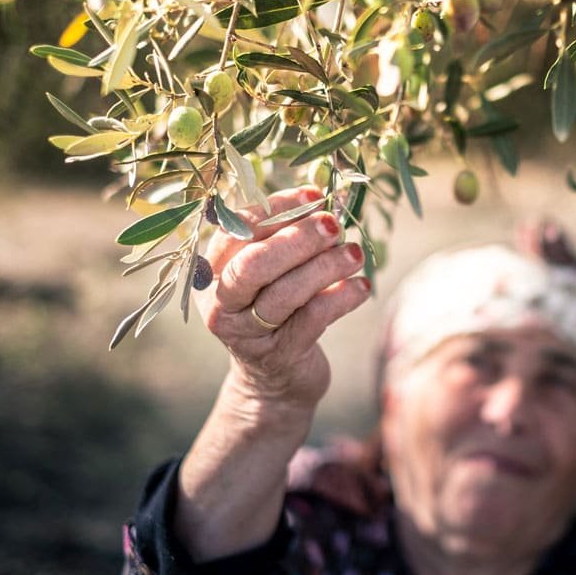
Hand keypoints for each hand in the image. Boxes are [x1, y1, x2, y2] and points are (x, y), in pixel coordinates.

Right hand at [194, 186, 370, 407]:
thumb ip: (285, 237)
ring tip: (355, 254)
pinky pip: (312, 319)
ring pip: (285, 293)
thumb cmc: (277, 310)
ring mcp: (247, 333)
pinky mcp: (278, 355)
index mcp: (213, 269)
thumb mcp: (272, 273)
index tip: (315, 195)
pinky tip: (362, 287)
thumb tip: (321, 200)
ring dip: (326, 268)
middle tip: (333, 225)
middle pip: (254, 264)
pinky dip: (341, 298)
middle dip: (297, 240)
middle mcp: (221, 301)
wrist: (275, 379)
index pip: (239, 229)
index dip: (278, 209)